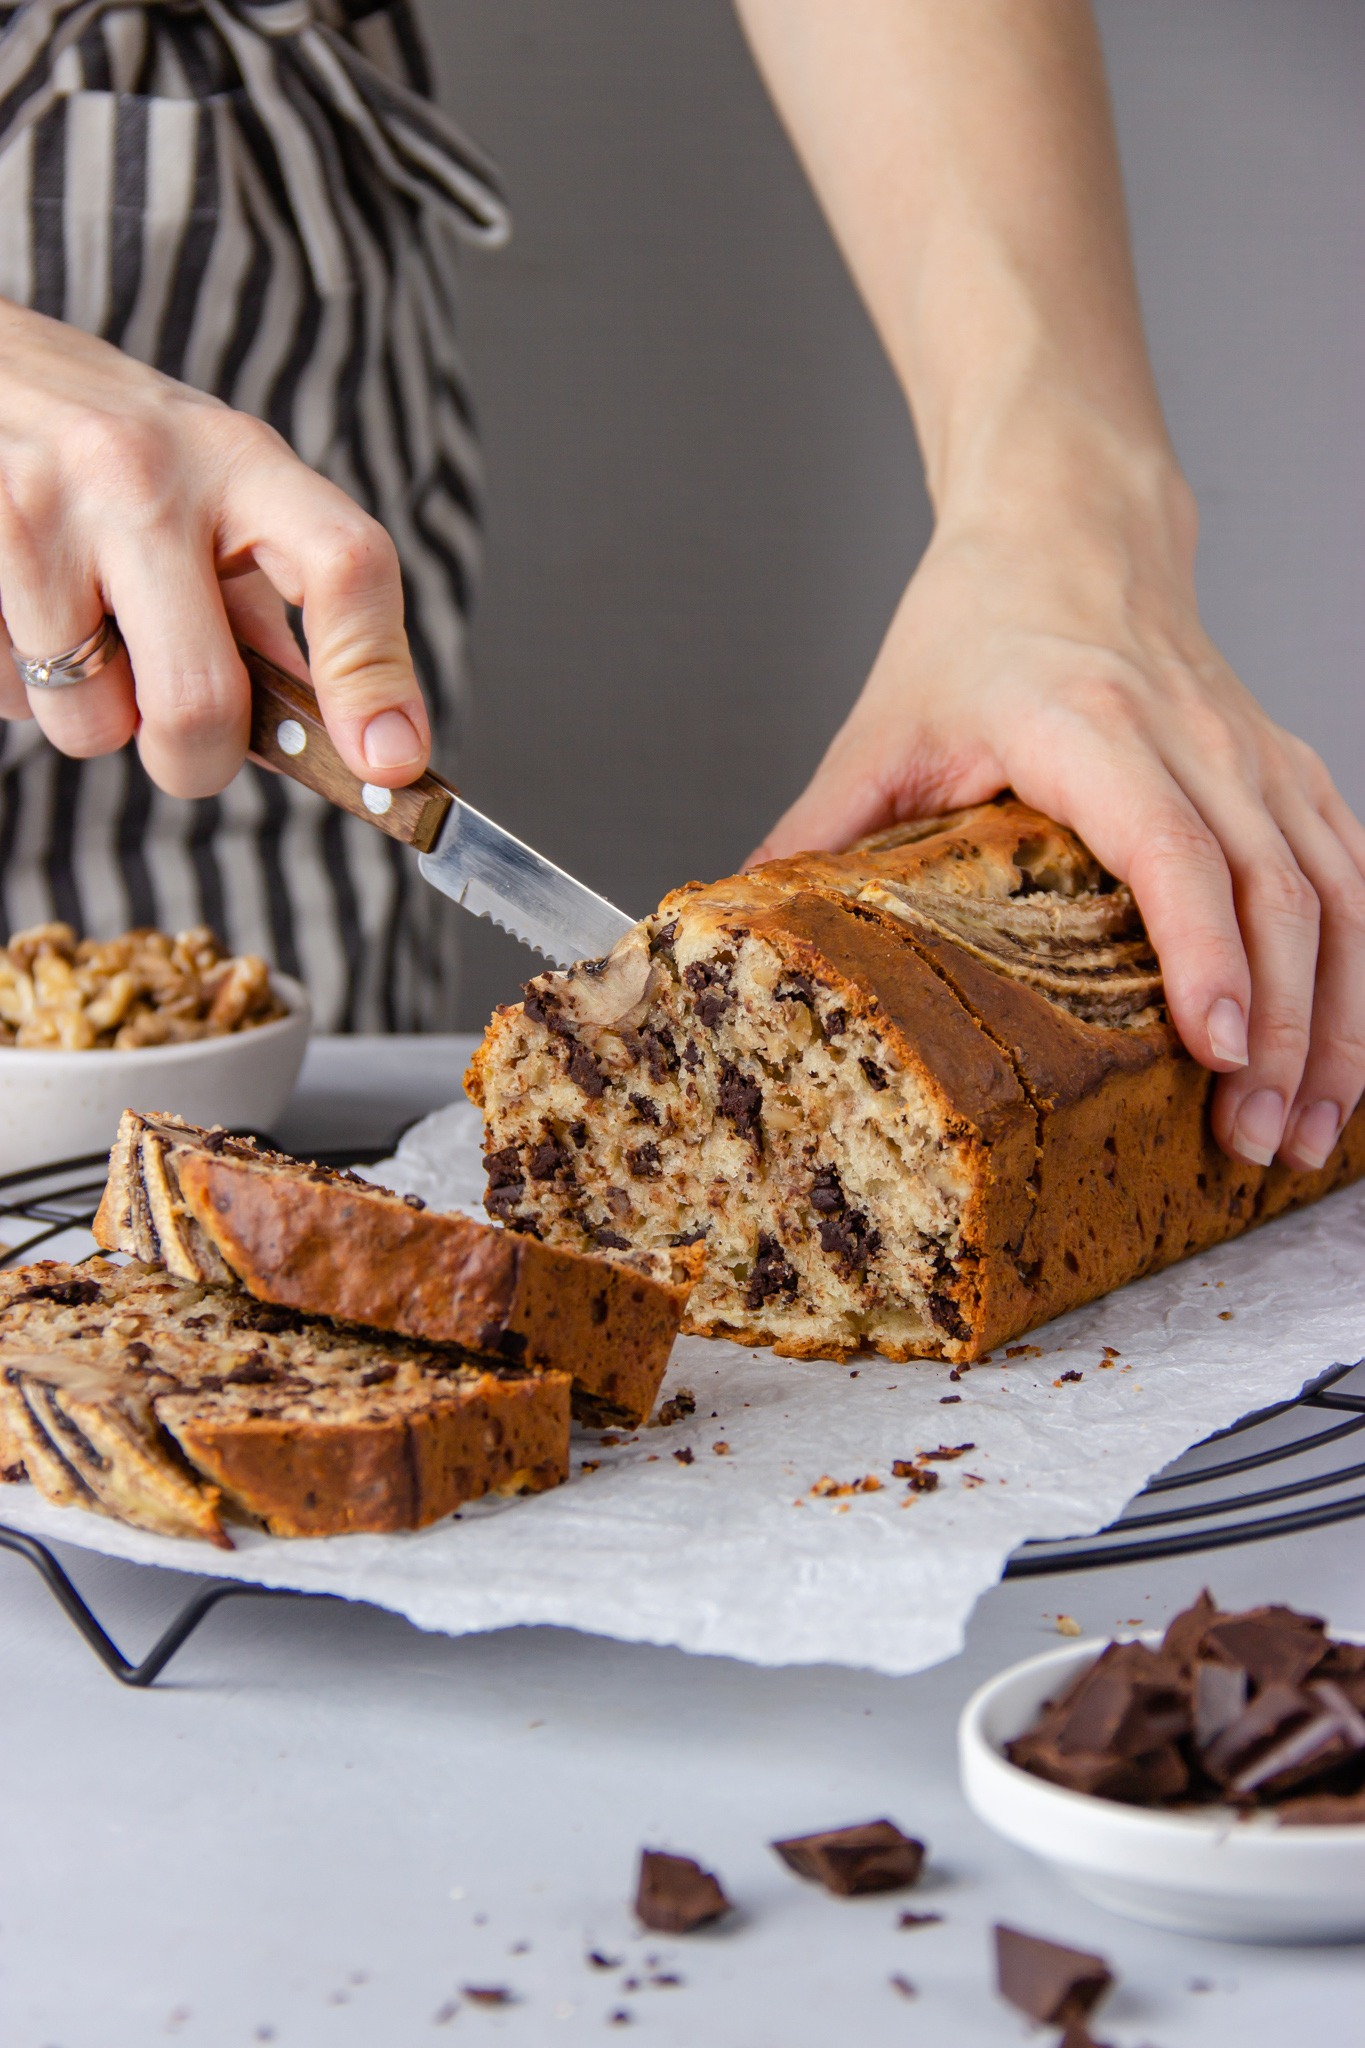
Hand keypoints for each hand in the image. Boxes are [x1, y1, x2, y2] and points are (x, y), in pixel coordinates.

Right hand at [0, 300, 428, 797]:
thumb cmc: (116, 456)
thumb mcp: (217, 498)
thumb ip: (274, 617)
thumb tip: (343, 747)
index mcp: (241, 461)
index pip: (343, 564)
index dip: (376, 678)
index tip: (390, 762)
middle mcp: (142, 473)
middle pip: (203, 700)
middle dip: (199, 761)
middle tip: (188, 740)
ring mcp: (43, 506)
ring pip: (93, 722)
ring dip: (97, 719)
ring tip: (83, 632)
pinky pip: (12, 694)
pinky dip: (25, 686)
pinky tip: (27, 611)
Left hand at [750, 447, 1364, 1174]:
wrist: (1069, 523)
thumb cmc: (976, 623)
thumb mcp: (880, 728)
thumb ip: (814, 834)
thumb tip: (739, 931)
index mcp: (1088, 727)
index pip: (1171, 848)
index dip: (1201, 953)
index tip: (1214, 1051)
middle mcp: (1194, 738)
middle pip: (1274, 892)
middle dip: (1283, 1030)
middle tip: (1256, 1143)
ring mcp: (1255, 753)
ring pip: (1335, 893)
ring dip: (1339, 1019)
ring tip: (1312, 1130)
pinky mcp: (1285, 769)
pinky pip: (1351, 874)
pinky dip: (1362, 969)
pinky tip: (1346, 1054)